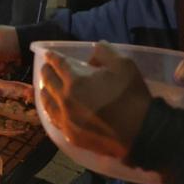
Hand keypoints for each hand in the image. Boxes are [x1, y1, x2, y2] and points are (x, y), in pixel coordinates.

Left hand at [39, 42, 151, 159]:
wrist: (139, 132)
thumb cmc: (131, 96)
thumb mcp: (124, 64)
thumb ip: (105, 52)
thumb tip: (94, 49)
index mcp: (76, 79)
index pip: (58, 64)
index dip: (52, 57)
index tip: (48, 54)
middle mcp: (65, 98)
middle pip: (48, 81)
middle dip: (46, 71)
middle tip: (46, 68)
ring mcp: (66, 118)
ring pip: (47, 102)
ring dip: (44, 91)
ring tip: (45, 87)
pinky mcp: (70, 134)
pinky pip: (53, 120)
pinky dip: (50, 110)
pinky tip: (51, 109)